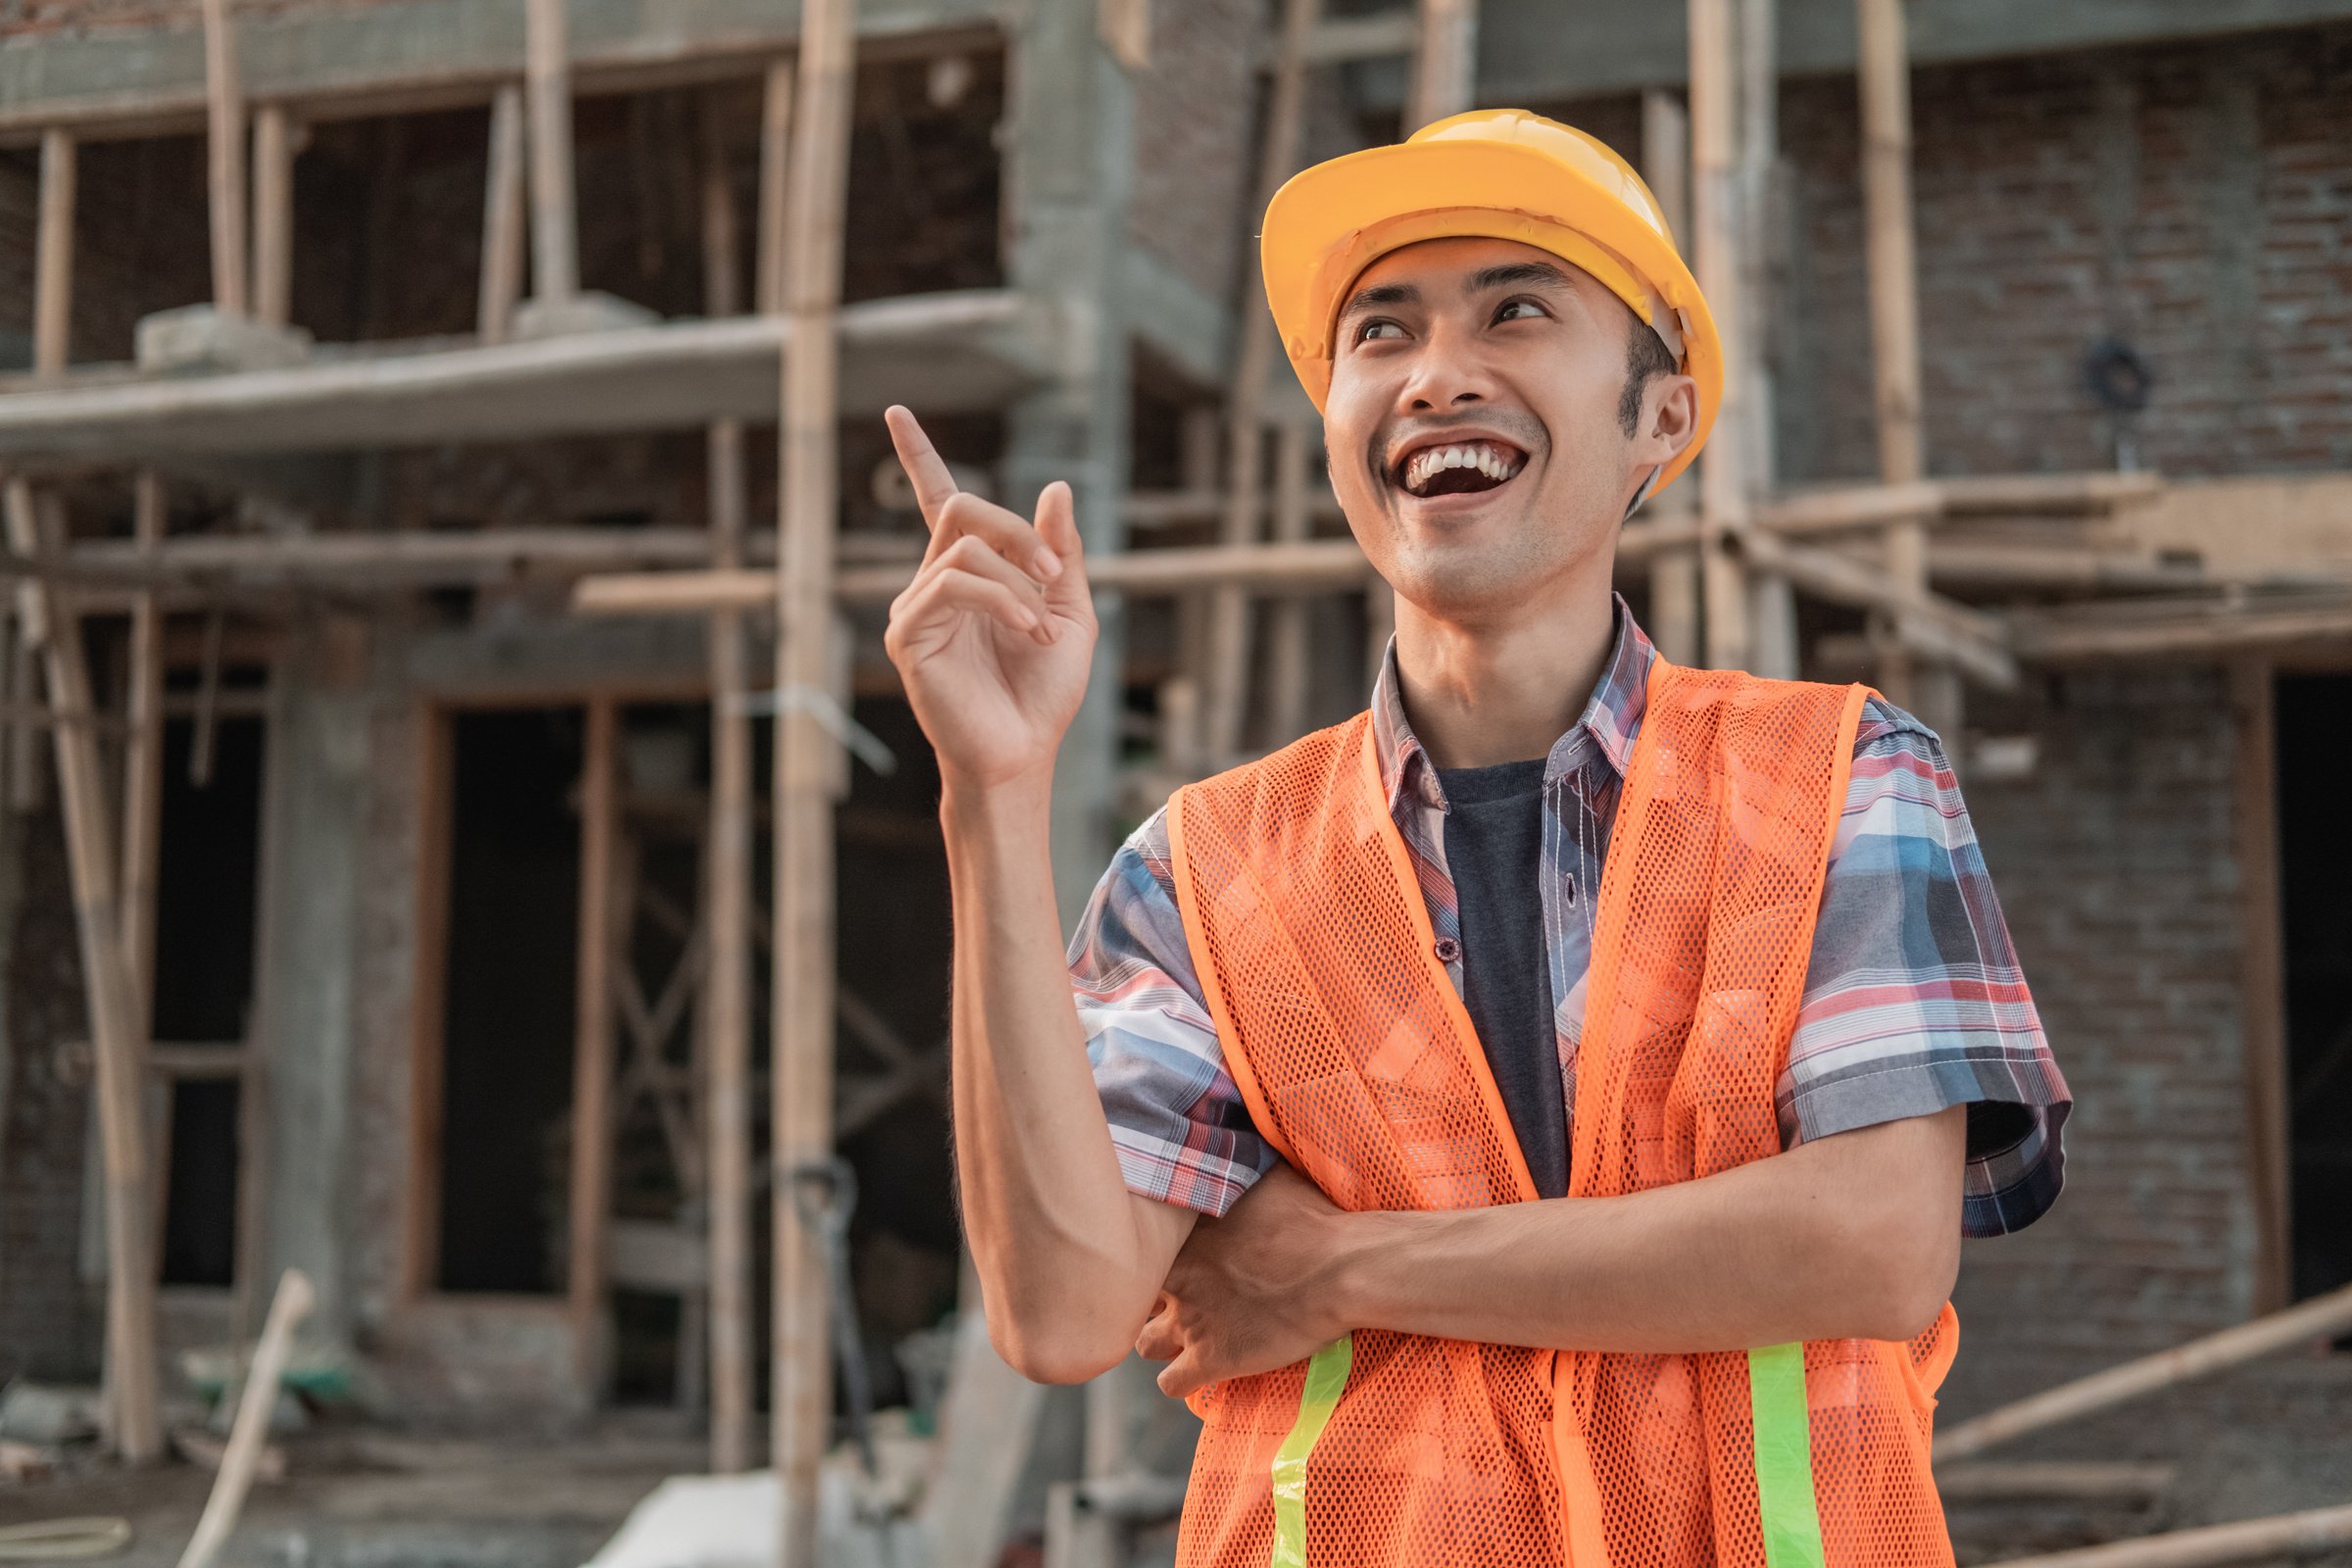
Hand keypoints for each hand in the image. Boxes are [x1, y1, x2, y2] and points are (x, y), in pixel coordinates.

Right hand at [881, 406, 1097, 791]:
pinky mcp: (910, 634)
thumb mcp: (1070, 610)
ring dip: (1018, 580)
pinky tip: (1028, 632)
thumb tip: (1055, 488)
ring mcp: (918, 606)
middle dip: (1017, 532)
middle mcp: (937, 581)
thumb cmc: (1044, 691)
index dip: (918, 456)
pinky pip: (953, 583)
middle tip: (1050, 576)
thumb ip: (1059, 553)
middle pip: (964, 508)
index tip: (898, 412)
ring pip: (965, 546)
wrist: (1024, 751)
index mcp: (971, 571)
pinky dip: (1001, 601)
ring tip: (1042, 629)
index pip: (939, 501)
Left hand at [1135, 1163, 1353, 1398]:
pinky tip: (1200, 1369)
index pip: (1137, 1246)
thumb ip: (1233, 1167)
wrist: (1338, 1269)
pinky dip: (1181, 1380)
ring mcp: (1190, 1320)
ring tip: (1186, 1335)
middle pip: (1134, 1295)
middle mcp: (1177, 1277)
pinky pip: (1172, 1384)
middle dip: (1152, 1298)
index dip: (1153, 1254)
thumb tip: (1226, 1145)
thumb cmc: (1309, 1217)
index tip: (1176, 1256)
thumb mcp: (1265, 1176)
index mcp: (1182, 1233)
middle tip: (1183, 1295)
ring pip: (1143, 1343)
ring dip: (1161, 1341)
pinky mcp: (1213, 1358)